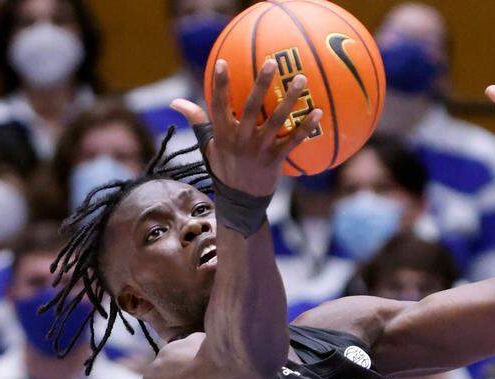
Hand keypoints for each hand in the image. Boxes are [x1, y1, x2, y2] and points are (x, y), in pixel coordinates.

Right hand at [172, 58, 322, 196]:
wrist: (240, 201)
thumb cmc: (224, 167)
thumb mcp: (208, 145)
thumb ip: (197, 120)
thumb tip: (175, 101)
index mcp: (223, 133)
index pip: (218, 104)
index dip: (219, 84)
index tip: (222, 62)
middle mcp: (241, 139)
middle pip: (252, 107)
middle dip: (261, 84)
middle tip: (272, 62)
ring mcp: (260, 149)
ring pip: (277, 120)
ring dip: (290, 100)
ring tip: (301, 80)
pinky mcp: (276, 159)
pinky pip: (293, 140)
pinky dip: (306, 127)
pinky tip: (318, 112)